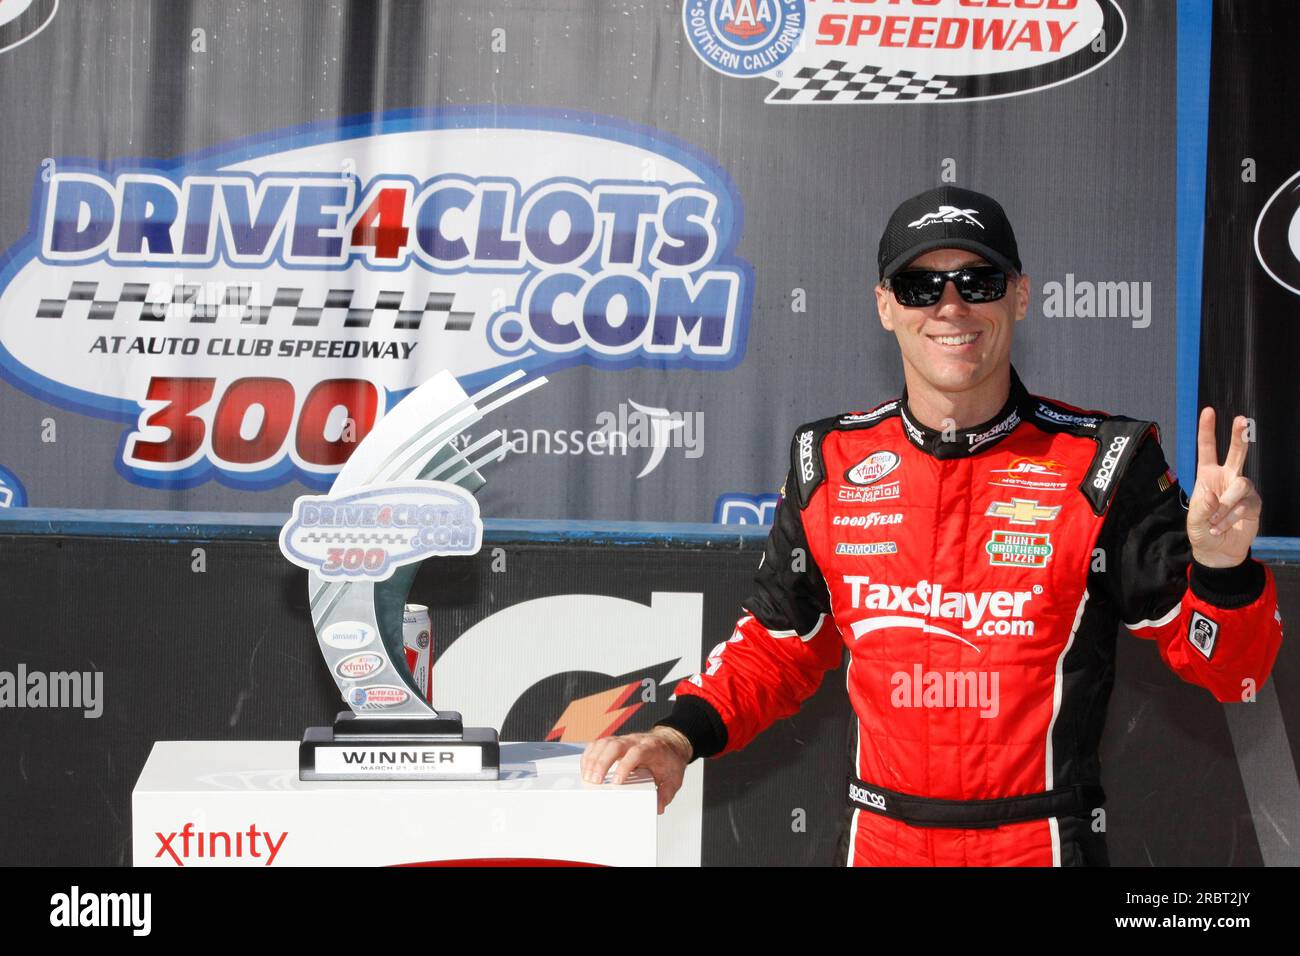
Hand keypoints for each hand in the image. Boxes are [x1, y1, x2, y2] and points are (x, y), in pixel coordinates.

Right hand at [580, 728, 691, 814]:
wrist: (670, 745)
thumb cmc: (669, 762)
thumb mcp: (674, 779)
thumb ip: (666, 793)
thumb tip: (658, 807)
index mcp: (651, 748)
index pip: (636, 753)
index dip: (624, 766)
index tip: (616, 782)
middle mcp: (636, 741)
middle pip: (615, 745)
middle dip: (602, 763)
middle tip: (595, 781)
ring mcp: (624, 740)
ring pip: (604, 743)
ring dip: (593, 759)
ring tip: (587, 777)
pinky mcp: (615, 742)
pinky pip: (599, 744)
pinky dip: (590, 754)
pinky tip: (586, 767)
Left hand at [1188, 408, 1260, 567]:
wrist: (1218, 551)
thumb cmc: (1202, 532)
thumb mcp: (1194, 522)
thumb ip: (1201, 508)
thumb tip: (1212, 495)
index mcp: (1207, 475)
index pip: (1207, 449)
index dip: (1207, 430)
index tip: (1209, 411)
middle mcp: (1227, 477)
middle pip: (1236, 452)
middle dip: (1239, 436)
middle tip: (1242, 420)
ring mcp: (1242, 489)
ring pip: (1241, 484)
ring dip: (1226, 505)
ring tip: (1216, 520)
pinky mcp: (1254, 503)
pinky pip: (1246, 504)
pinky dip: (1232, 517)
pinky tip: (1224, 527)